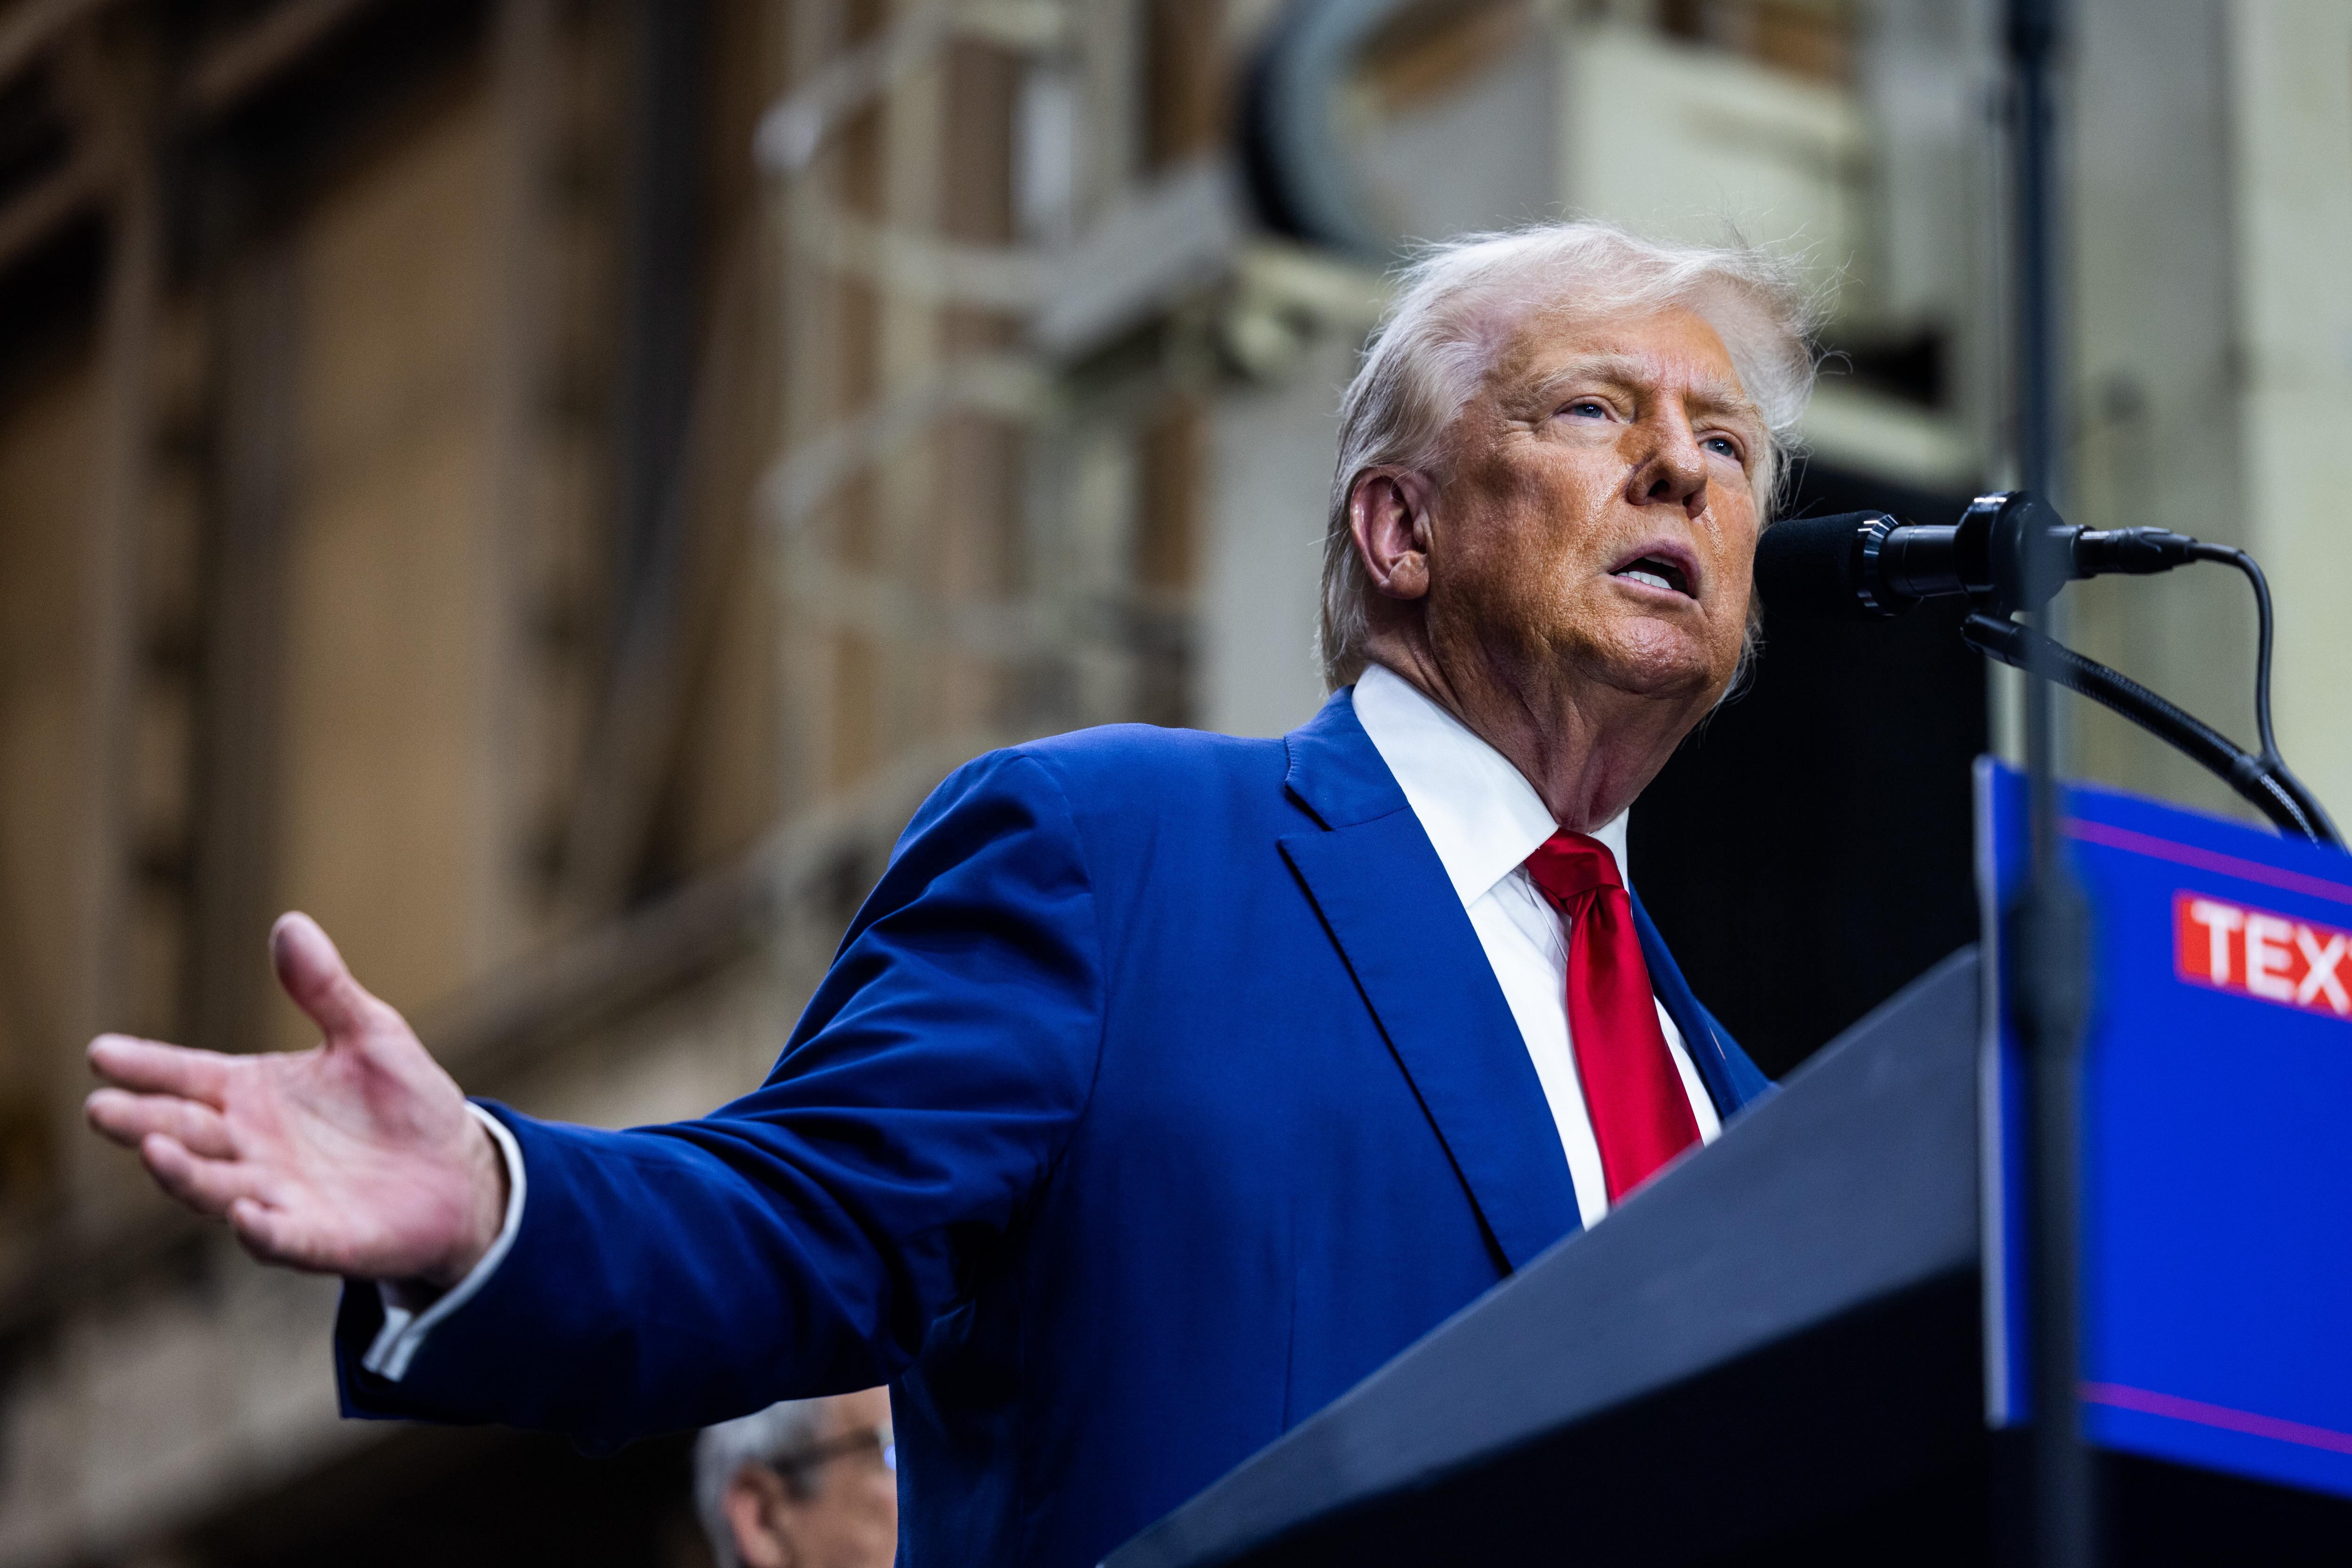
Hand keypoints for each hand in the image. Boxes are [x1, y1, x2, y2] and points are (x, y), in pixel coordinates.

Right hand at [84, 913, 507, 1286]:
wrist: (456, 1170)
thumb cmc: (403, 1099)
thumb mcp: (370, 1033)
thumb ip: (325, 989)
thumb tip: (289, 923)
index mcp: (252, 1094)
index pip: (187, 1076)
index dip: (145, 1066)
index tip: (100, 1053)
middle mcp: (251, 1147)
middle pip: (184, 1132)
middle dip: (141, 1121)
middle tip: (101, 1108)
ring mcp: (278, 1196)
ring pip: (215, 1187)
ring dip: (183, 1173)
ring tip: (153, 1148)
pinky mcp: (319, 1238)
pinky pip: (281, 1238)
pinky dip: (260, 1230)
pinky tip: (244, 1216)